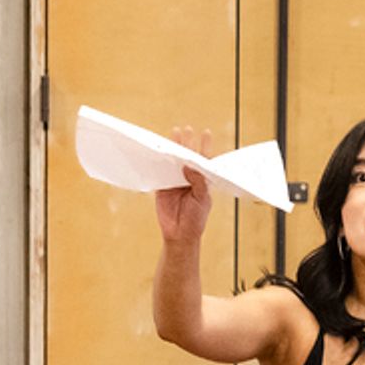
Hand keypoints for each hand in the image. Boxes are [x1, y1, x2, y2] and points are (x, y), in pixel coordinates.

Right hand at [155, 126, 213, 245]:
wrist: (179, 235)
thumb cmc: (195, 220)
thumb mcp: (201, 200)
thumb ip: (198, 182)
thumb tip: (189, 164)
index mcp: (201, 182)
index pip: (204, 162)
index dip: (205, 147)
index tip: (206, 133)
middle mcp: (189, 178)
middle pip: (188, 157)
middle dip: (187, 142)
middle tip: (186, 129)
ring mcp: (175, 181)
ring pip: (174, 161)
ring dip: (173, 147)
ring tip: (174, 132)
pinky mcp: (162, 186)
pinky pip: (160, 171)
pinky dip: (159, 160)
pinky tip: (158, 149)